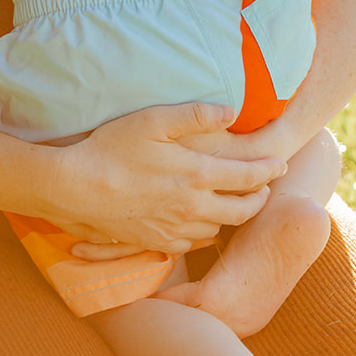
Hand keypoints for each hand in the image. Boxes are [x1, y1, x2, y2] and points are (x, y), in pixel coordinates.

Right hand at [46, 102, 284, 258]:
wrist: (74, 189)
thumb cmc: (111, 148)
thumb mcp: (152, 120)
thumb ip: (195, 114)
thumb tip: (230, 112)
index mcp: (197, 175)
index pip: (249, 177)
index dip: (269, 171)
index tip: (281, 165)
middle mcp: (194, 207)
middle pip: (243, 210)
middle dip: (259, 198)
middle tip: (264, 188)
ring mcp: (176, 229)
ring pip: (220, 228)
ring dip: (233, 216)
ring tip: (234, 202)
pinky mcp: (157, 243)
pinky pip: (194, 244)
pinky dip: (205, 232)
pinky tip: (200, 221)